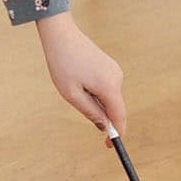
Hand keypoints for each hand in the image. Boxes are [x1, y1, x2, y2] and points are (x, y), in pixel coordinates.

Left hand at [34, 11, 125, 144]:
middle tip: (76, 101)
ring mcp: (114, 71)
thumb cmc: (63, 64)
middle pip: (114, 107)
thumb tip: (104, 126)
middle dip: (100, 114)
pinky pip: (106, 87)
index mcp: (109, 86)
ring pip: (109, 97)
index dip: (117, 133)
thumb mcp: (72, 94)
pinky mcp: (109, 66)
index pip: (119, 116)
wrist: (61, 35)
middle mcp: (117, 78)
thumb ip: (90, 112)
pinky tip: (78, 79)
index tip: (108, 145)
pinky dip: (95, 92)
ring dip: (95, 101)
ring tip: (73, 84)